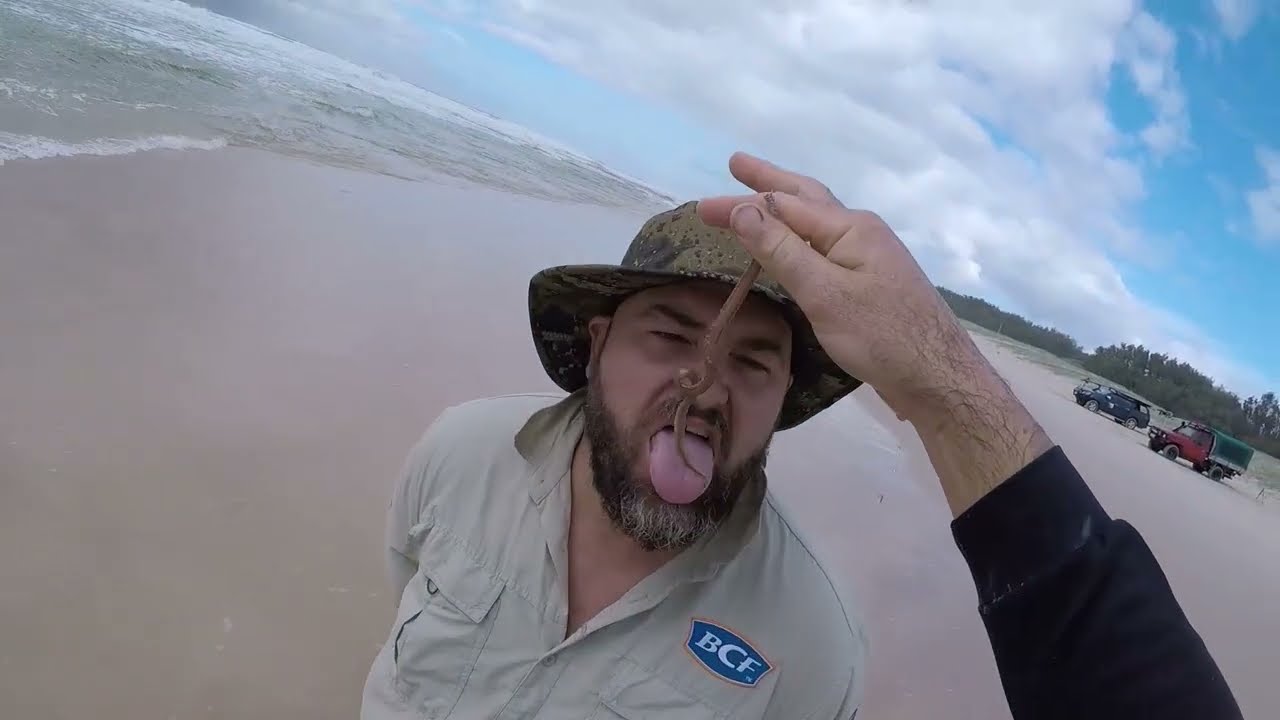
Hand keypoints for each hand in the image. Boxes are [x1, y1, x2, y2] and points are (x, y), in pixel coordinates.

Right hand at [698, 152, 1051, 515]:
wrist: (938, 377)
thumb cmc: (881, 336)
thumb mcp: (824, 293)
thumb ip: (782, 250)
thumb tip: (743, 208)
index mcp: (850, 228)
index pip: (783, 206)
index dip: (740, 204)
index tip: (700, 208)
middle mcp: (861, 232)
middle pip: (807, 198)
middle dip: (769, 182)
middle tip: (736, 164)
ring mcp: (870, 257)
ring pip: (818, 221)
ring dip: (786, 207)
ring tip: (762, 196)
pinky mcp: (872, 283)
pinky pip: (826, 246)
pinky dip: (800, 236)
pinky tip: (797, 247)